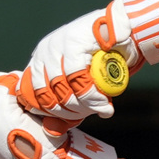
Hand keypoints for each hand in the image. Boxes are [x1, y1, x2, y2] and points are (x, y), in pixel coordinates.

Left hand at [19, 0, 158, 121]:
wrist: (125, 28)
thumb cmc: (105, 56)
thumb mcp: (81, 78)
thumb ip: (69, 99)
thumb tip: (53, 130)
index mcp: (41, 59)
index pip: (32, 94)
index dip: (49, 112)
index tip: (68, 119)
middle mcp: (44, 51)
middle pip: (47, 94)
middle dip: (69, 111)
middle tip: (89, 114)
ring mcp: (56, 45)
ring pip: (62, 88)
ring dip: (82, 105)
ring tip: (99, 108)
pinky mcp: (73, 43)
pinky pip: (77, 78)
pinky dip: (90, 95)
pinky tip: (102, 101)